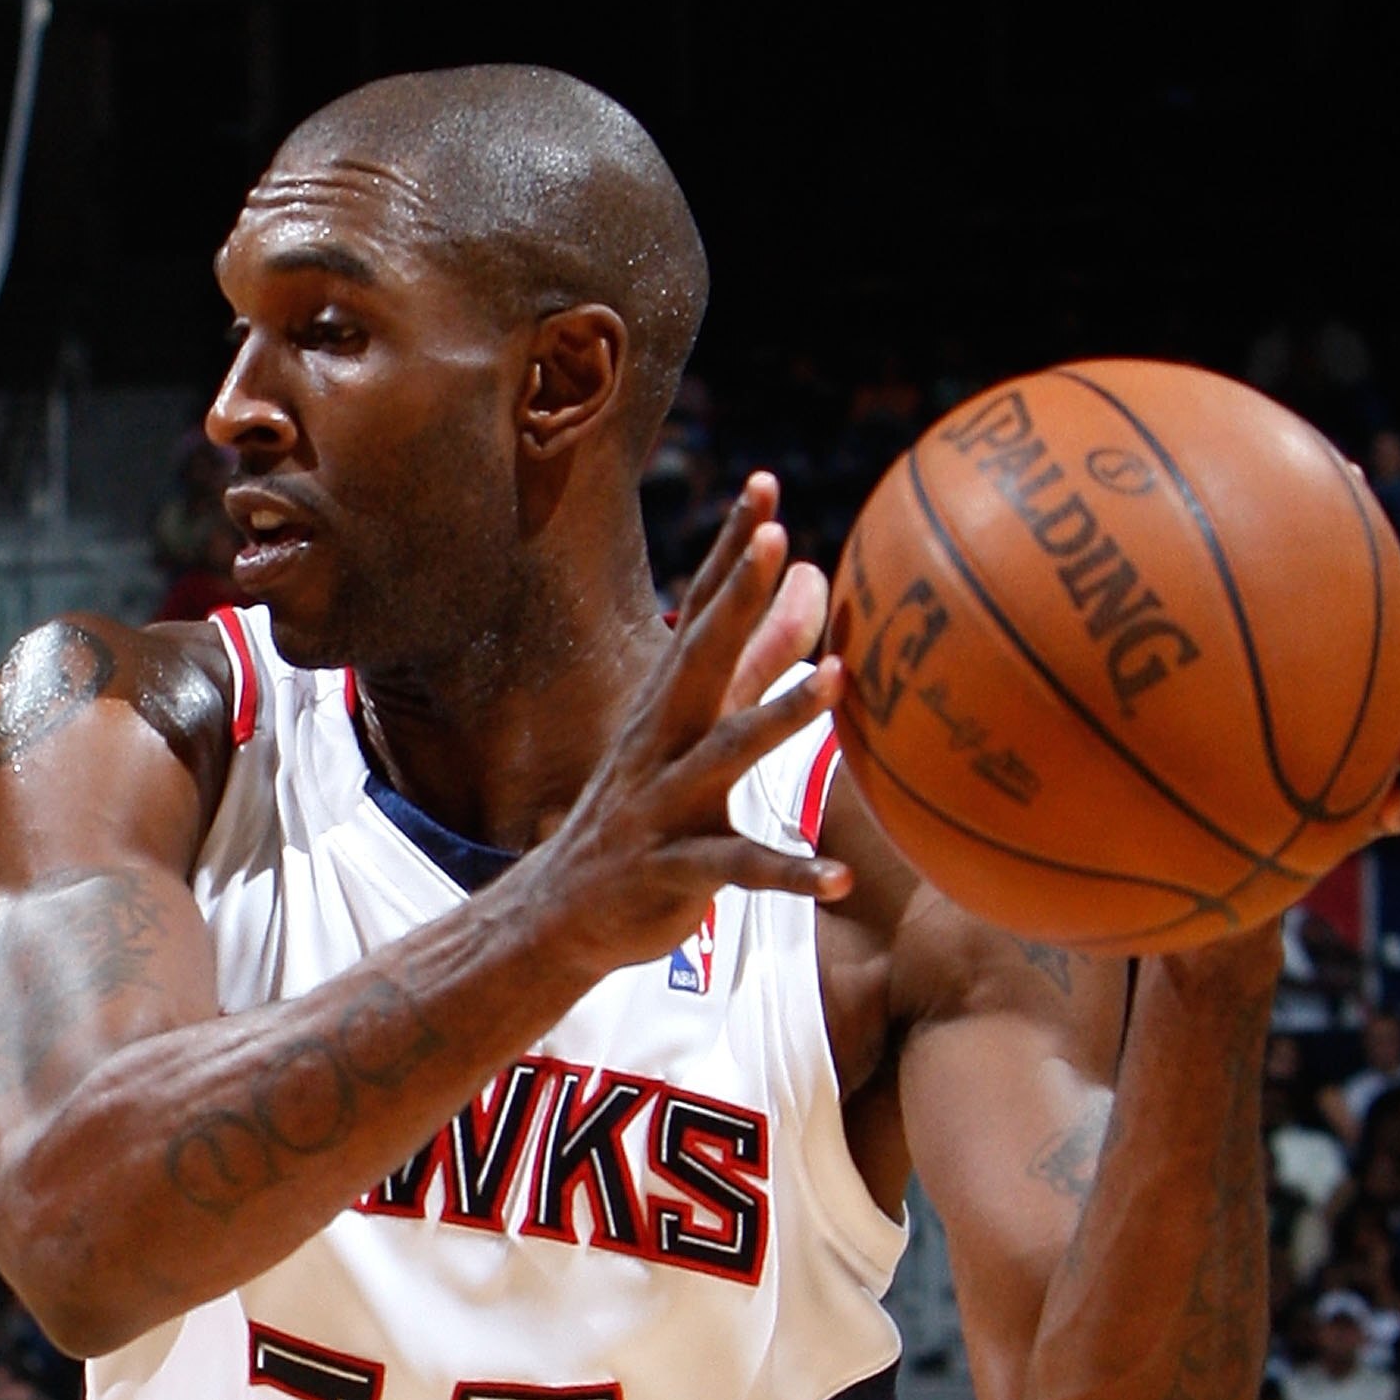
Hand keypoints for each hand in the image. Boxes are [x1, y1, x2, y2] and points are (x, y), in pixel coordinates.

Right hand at [510, 474, 849, 976]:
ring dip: (781, 717)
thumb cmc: (648, 811)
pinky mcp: (675, 872)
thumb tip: (812, 580)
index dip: (732, 552)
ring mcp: (665, 805)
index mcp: (671, 705)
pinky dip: (790, 876)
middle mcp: (663, 743)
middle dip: (737, 598)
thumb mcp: (697, 728)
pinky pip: (739, 870)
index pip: (703, 612)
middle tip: (777, 538)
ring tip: (837, 683)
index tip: (765, 485)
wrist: (561, 914)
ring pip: (726, 753)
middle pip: (702, 659)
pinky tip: (838, 879)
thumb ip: (759, 659)